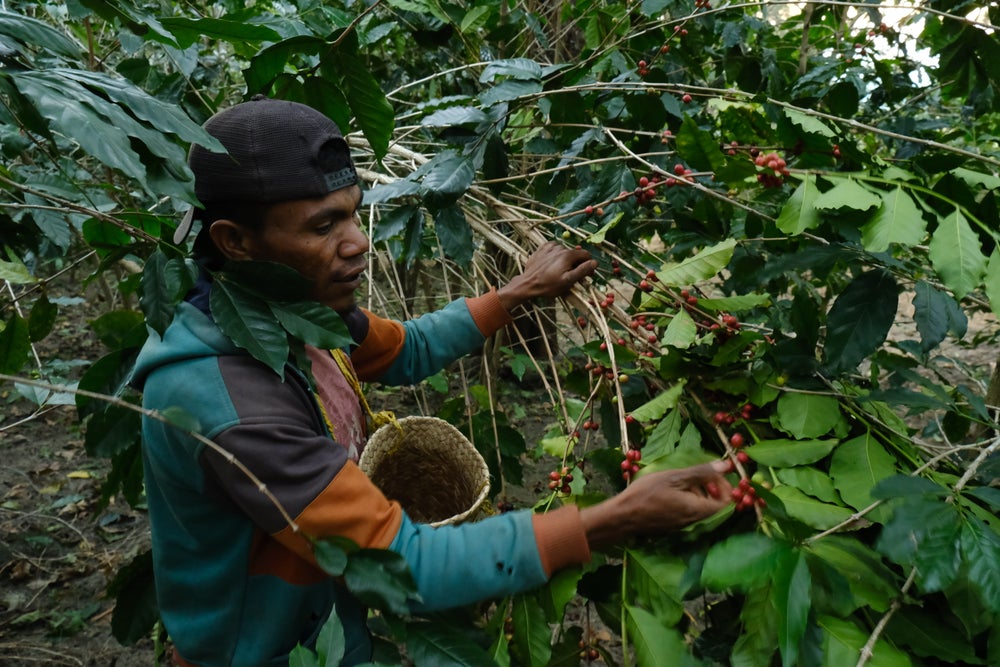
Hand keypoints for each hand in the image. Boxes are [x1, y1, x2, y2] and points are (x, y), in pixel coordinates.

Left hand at [496, 242, 597, 312]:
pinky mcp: (541, 249)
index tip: (586, 274)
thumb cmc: (549, 285)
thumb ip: (583, 270)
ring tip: (560, 271)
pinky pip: (553, 249)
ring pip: (564, 251)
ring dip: (566, 260)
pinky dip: (556, 255)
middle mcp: (560, 247)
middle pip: (575, 253)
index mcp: (568, 255)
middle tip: (572, 276)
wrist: (527, 284)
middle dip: (577, 263)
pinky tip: (552, 264)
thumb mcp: (568, 281)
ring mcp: (550, 247)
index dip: (588, 264)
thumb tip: (595, 263)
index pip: (586, 254)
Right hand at [580, 460, 732, 549]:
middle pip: (716, 507)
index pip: (727, 503)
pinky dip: (688, 501)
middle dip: (712, 489)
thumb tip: (726, 466)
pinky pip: (690, 513)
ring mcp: (684, 526)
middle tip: (700, 475)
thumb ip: (702, 473)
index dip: (726, 488)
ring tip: (684, 480)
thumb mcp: (674, 477)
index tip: (716, 475)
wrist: (623, 516)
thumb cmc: (647, 494)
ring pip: (702, 509)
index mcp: (699, 510)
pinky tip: (673, 491)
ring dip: (699, 494)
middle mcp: (695, 522)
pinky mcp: (674, 527)